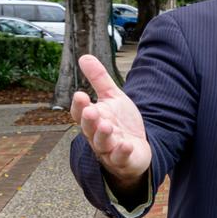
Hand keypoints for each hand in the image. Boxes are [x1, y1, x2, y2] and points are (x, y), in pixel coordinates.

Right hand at [69, 55, 151, 181]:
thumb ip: (99, 80)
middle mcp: (97, 136)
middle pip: (89, 129)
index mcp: (93, 119)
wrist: (137, 149)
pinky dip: (122, 152)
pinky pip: (120, 158)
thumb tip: (83, 56)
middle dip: (89, 120)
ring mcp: (109, 150)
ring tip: (107, 126)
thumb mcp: (112, 98)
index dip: (80, 106)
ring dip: (104, 135)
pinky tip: (127, 145)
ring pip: (102, 144)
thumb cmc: (120, 123)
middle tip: (91, 111)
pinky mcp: (123, 160)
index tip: (80, 95)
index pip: (81, 113)